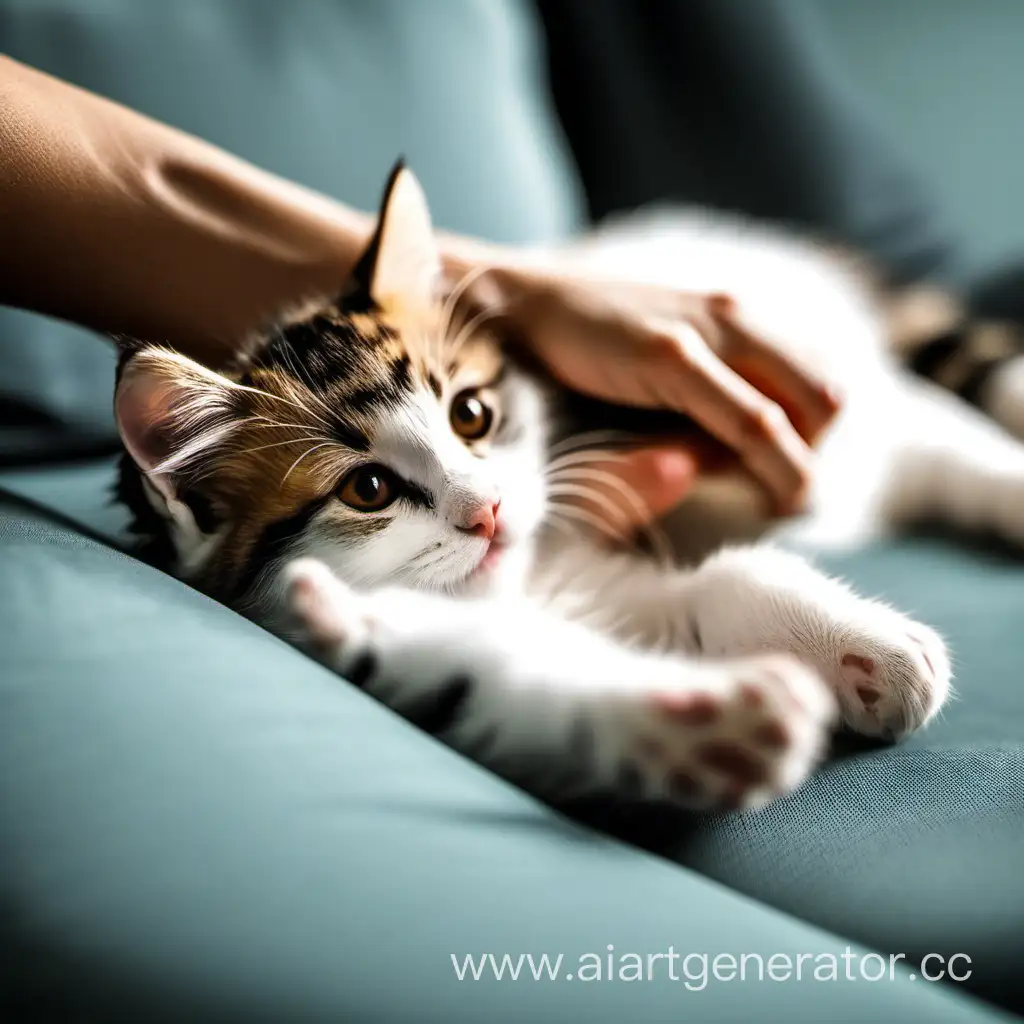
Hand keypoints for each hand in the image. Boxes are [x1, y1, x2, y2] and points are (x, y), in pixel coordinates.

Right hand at [485, 269, 840, 522]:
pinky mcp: (671, 356)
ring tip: (769, 502)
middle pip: (828, 395)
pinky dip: (766, 463)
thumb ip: (704, 398)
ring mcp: (708, 331)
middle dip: (815, 454)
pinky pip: (749, 420)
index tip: (785, 480)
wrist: (518, 304)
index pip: (818, 381)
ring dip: (799, 466)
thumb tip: (737, 458)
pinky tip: (746, 492)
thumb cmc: (584, 343)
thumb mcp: (661, 360)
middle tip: (780, 497)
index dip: (816, 440)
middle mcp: (737, 315)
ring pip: (806, 408)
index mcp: (736, 315)